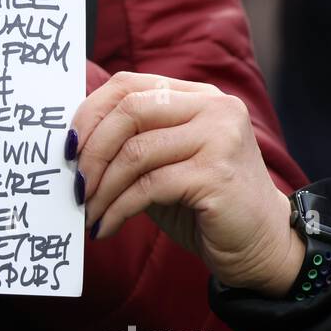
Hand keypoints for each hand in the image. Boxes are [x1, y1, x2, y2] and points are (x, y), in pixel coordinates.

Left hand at [71, 71, 303, 296]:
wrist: (262, 245)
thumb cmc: (202, 205)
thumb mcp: (162, 164)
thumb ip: (130, 144)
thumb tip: (71, 144)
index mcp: (197, 96)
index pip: (128, 86)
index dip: (89, 114)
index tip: (67, 148)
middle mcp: (213, 108)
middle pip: (129, 111)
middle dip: (92, 151)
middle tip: (75, 185)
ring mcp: (219, 138)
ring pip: (136, 152)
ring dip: (102, 188)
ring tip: (88, 213)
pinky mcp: (217, 174)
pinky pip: (148, 187)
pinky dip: (118, 209)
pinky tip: (106, 226)